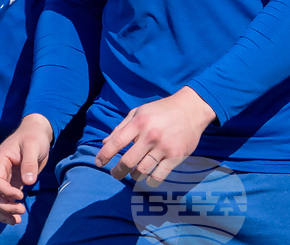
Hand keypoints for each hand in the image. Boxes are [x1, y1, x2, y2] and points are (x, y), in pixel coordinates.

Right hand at [0, 114, 53, 225]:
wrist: (36, 133)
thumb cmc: (34, 137)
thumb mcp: (33, 146)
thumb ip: (29, 163)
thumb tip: (27, 182)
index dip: (5, 192)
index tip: (20, 196)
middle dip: (3, 206)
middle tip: (20, 212)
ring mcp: (3, 178)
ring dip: (3, 212)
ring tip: (16, 221)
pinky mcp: (10, 183)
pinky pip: (3, 199)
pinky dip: (7, 210)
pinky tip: (15, 218)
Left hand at [96, 87, 215, 186]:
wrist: (191, 109)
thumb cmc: (161, 110)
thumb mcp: (139, 112)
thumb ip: (122, 127)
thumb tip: (105, 142)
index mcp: (139, 122)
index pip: (116, 142)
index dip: (104, 155)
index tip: (99, 162)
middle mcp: (150, 136)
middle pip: (127, 161)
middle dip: (117, 171)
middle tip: (115, 174)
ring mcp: (164, 147)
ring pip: (142, 170)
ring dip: (134, 175)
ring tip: (133, 173)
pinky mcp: (176, 156)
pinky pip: (158, 176)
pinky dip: (150, 180)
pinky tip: (147, 177)